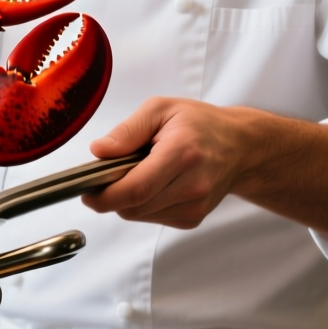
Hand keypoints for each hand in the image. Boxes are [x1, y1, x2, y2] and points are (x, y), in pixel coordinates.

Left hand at [81, 98, 256, 228]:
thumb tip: (99, 151)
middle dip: (111, 196)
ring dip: (128, 199)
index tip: (87, 192)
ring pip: (140, 215)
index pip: (136, 188)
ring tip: (140, 172)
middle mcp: (193, 185)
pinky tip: (155, 184)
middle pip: (134, 207)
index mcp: (182, 154)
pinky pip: (152, 218)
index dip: (105, 196)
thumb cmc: (200, 124)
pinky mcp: (193, 218)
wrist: (240, 147)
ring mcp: (195, 206)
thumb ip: (128, 131)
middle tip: (108, 175)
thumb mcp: (161, 110)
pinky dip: (143, 204)